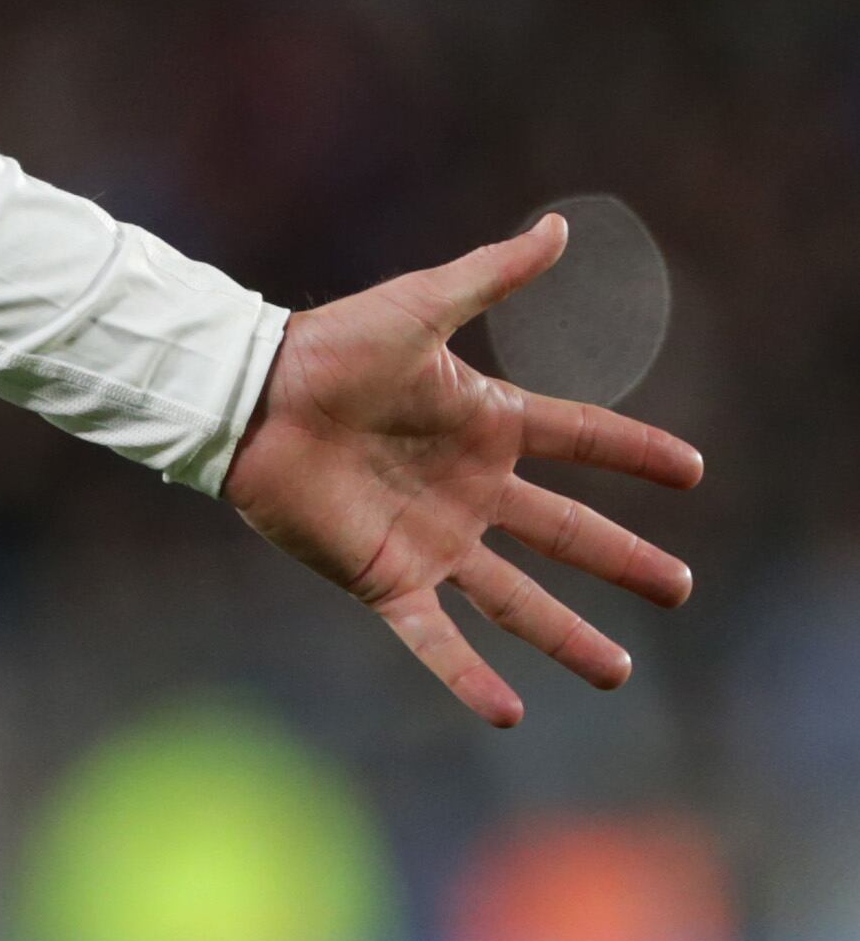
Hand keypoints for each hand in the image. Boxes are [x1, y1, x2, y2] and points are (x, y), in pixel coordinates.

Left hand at [224, 213, 701, 725]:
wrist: (249, 393)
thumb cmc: (329, 345)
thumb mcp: (422, 305)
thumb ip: (492, 275)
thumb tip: (561, 228)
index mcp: (483, 423)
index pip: (579, 439)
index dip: (633, 452)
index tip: (691, 469)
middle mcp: (468, 488)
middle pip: (565, 532)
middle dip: (622, 561)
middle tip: (679, 589)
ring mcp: (431, 537)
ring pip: (516, 599)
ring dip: (566, 637)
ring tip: (619, 670)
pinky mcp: (385, 576)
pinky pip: (435, 637)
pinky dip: (469, 676)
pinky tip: (510, 712)